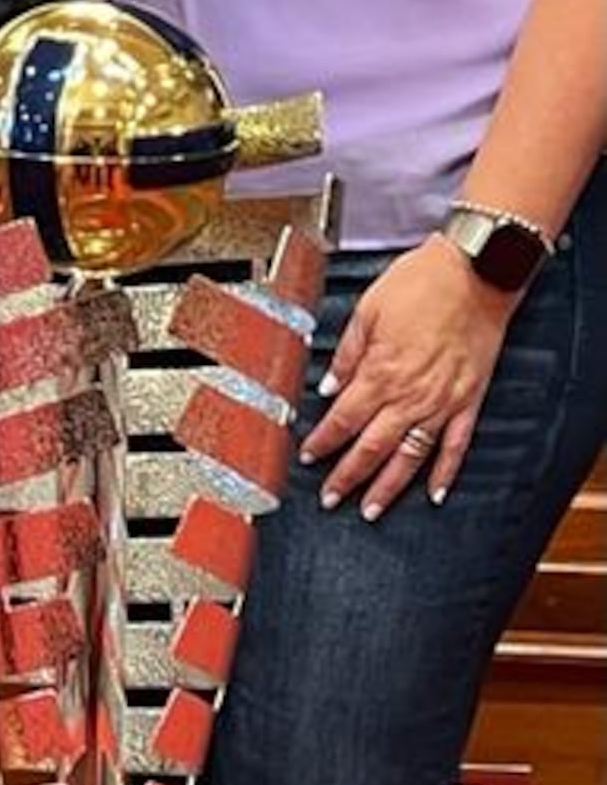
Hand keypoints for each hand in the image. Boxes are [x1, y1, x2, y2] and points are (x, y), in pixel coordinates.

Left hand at [300, 235, 507, 516]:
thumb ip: (347, 353)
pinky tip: (433, 493)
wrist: (476, 274)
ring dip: (388, 486)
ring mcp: (443, 402)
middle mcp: (411, 394)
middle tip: (331, 499)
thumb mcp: (368, 310)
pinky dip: (445, 473)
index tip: (308, 458)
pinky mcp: (469, 401)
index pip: (343, 419)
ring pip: (410, 456)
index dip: (323, 442)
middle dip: (348, 476)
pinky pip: (455, 446)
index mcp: (381, 370)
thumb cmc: (421, 283)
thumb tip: (327, 385)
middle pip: (372, 447)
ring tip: (371, 509)